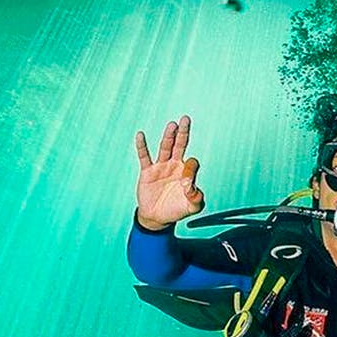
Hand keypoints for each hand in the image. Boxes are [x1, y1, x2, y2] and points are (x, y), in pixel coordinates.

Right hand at [135, 115, 204, 229]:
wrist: (158, 218)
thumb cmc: (177, 210)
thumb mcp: (192, 207)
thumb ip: (196, 198)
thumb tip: (190, 185)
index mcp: (187, 172)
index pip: (192, 162)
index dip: (191, 169)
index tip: (187, 182)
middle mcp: (174, 165)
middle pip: (180, 145)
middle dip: (183, 132)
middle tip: (186, 118)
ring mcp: (161, 167)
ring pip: (165, 147)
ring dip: (168, 136)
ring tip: (172, 125)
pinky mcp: (147, 172)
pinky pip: (144, 157)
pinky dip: (142, 146)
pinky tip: (140, 135)